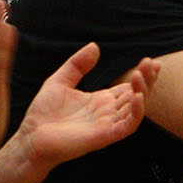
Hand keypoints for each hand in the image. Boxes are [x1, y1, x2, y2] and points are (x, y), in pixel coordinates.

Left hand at [14, 45, 155, 168]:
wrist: (31, 137)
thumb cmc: (44, 113)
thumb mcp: (60, 81)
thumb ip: (77, 65)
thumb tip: (95, 46)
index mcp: (100, 100)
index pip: (127, 87)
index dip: (141, 75)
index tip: (149, 60)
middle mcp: (107, 112)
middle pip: (135, 95)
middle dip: (146, 80)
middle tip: (151, 64)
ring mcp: (107, 124)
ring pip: (135, 109)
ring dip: (142, 92)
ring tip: (140, 75)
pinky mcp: (104, 136)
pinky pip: (127, 126)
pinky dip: (136, 112)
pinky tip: (136, 96)